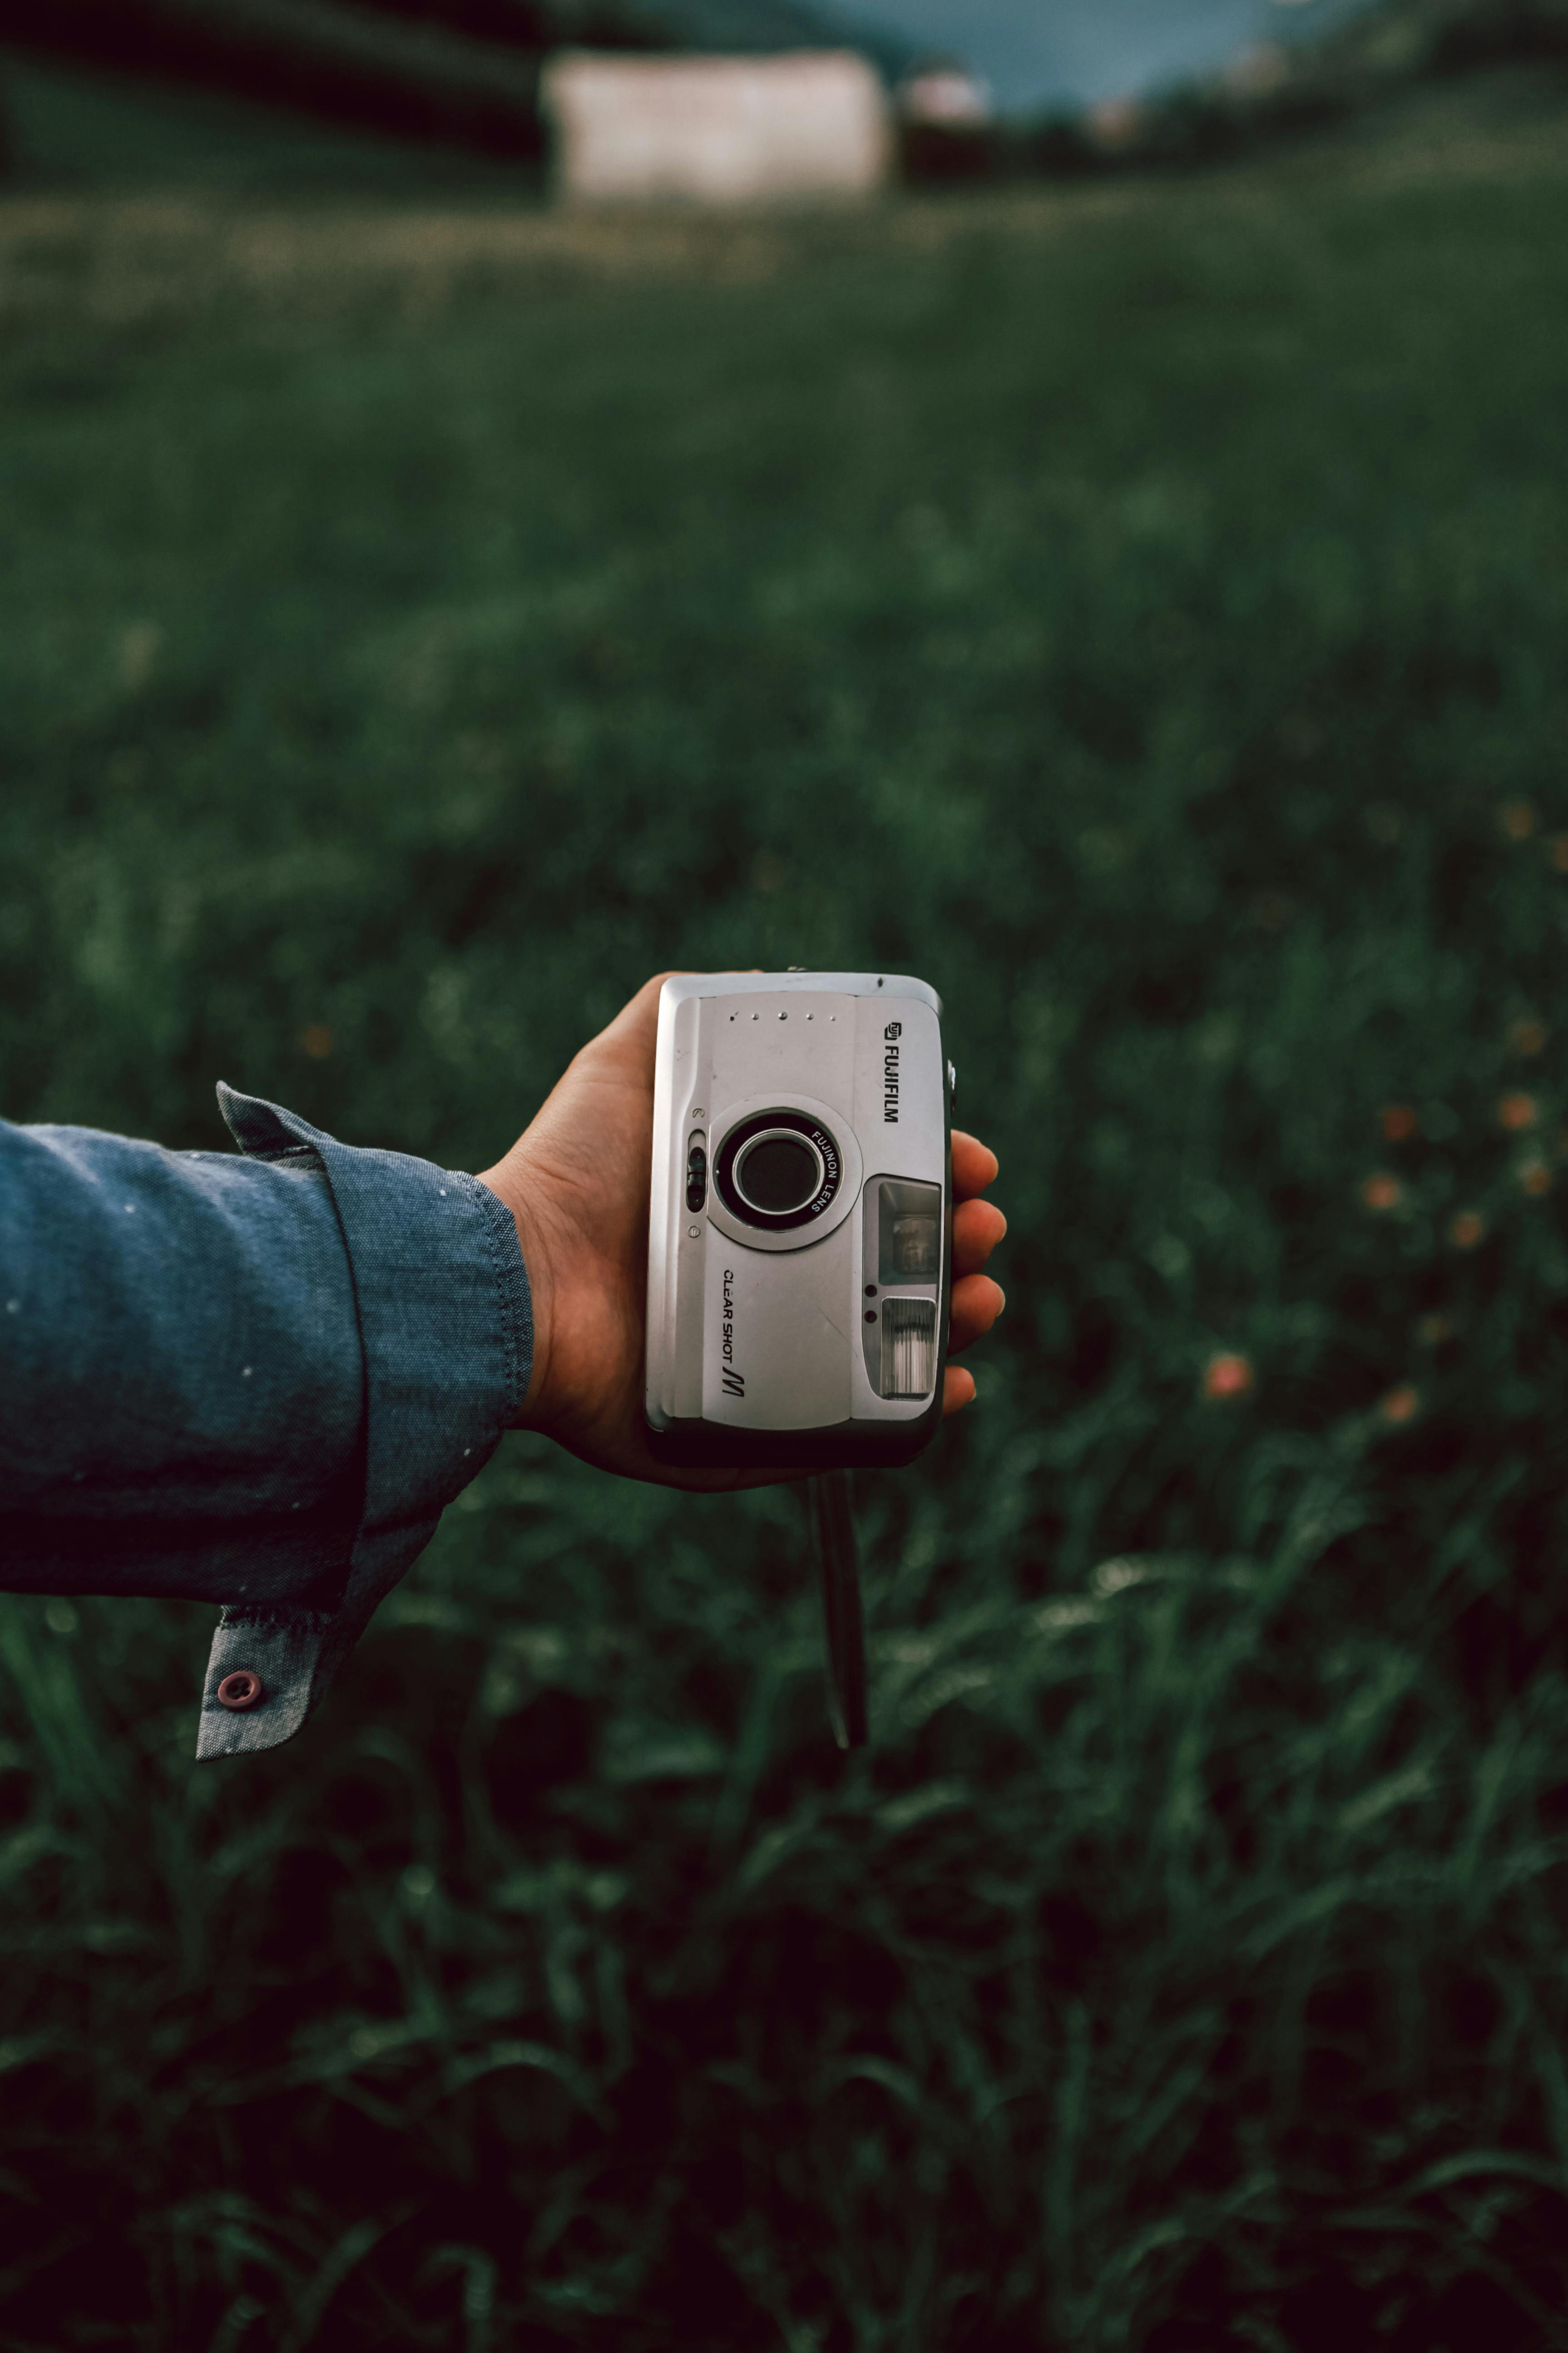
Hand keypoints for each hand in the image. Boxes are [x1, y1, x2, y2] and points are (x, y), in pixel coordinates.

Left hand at [477, 974, 1005, 1490]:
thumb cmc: (568, 1176)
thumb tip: (768, 978)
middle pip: (897, 1259)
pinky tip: (949, 1383)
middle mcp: (770, 1274)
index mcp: (756, 1202)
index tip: (967, 1157)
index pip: (872, 1183)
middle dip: (956, 1240)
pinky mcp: (754, 1427)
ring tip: (978, 1297)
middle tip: (980, 1227)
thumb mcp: (623, 1066)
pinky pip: (851, 1429)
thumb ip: (680, 1009)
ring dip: (952, 1314)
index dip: (929, 1168)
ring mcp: (768, 1354)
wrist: (520, 1287)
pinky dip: (912, 1411)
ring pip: (891, 1339)